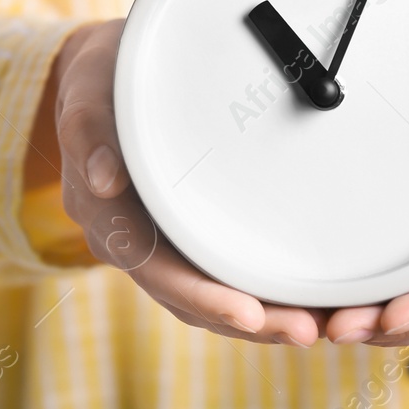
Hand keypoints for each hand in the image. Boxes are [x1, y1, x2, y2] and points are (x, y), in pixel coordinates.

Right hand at [27, 20, 329, 345]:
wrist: (109, 79)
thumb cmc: (105, 80)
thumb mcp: (90, 90)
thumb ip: (89, 130)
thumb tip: (103, 180)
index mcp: (106, 217)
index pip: (156, 270)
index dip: (202, 296)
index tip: (248, 312)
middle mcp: (132, 244)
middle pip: (191, 300)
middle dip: (249, 321)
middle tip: (306, 330)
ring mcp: (161, 246)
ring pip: (211, 299)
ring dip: (263, 319)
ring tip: (318, 326)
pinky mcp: (188, 239)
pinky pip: (223, 279)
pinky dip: (261, 297)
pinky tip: (305, 303)